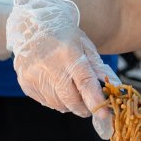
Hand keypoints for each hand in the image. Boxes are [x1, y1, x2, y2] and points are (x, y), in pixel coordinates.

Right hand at [6, 0, 117, 138]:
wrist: (31, 26)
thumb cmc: (63, 35)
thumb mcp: (85, 45)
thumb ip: (98, 68)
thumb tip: (114, 87)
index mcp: (69, 53)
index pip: (84, 83)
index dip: (95, 101)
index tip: (104, 114)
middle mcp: (49, 65)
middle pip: (71, 100)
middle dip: (83, 107)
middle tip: (89, 105)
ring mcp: (34, 75)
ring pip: (58, 104)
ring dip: (69, 103)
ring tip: (69, 87)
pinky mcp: (25, 83)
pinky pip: (45, 102)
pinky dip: (55, 99)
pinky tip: (55, 84)